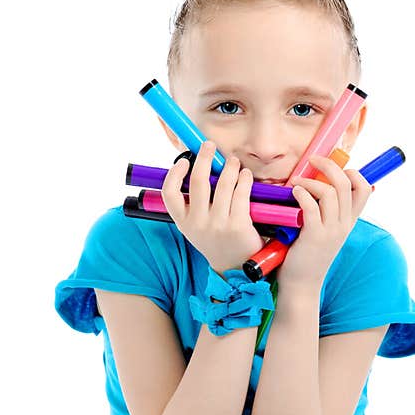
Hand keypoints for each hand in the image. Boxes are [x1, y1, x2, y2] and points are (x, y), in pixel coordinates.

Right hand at [161, 141, 264, 274]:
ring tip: (233, 161)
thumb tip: (199, 169)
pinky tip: (245, 175)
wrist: (235, 269)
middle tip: (209, 146)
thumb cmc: (216, 240)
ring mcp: (218, 224)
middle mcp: (198, 223)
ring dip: (229, 167)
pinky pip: (240, 194)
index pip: (169, 193)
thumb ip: (194, 204)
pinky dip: (243, 179)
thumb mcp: (196, 227)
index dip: (174, 173)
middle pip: (198, 181)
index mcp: (183, 222)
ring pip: (223, 184)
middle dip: (204, 158)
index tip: (184, 161)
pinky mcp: (237, 225)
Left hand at [276, 154, 372, 288]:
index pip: (365, 189)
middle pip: (347, 183)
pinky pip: (312, 206)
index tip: (335, 168)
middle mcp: (344, 224)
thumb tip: (316, 187)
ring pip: (330, 192)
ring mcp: (331, 230)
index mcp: (348, 221)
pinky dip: (302, 194)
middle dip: (330, 165)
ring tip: (296, 182)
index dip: (353, 172)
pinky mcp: (314, 236)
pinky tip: (293, 192)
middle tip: (313, 159)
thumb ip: (326, 213)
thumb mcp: (325, 233)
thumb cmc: (308, 255)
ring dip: (311, 180)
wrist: (302, 284)